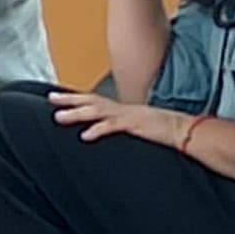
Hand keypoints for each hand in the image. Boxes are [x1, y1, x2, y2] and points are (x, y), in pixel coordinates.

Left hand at [50, 91, 191, 150]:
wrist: (184, 131)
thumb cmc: (162, 132)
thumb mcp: (136, 128)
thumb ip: (120, 128)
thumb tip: (105, 133)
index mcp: (122, 110)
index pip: (95, 101)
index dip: (76, 99)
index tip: (57, 97)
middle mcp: (122, 109)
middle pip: (91, 100)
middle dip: (69, 99)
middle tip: (50, 98)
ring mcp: (128, 116)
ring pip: (97, 111)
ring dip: (77, 114)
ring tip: (58, 117)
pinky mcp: (135, 126)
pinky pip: (114, 127)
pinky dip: (98, 130)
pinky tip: (85, 136)